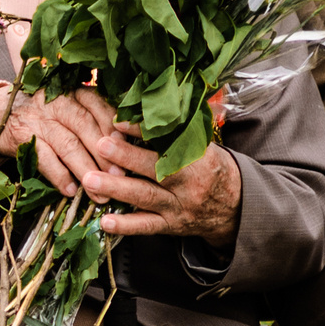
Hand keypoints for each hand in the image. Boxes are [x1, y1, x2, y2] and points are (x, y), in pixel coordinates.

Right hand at [0, 89, 117, 195]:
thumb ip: (93, 118)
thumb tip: (125, 145)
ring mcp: (38, 119)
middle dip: (104, 152)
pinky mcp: (22, 137)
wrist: (1, 116)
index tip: (126, 146)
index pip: (97, 105)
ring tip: (99, 191)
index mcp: (72, 92)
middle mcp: (56, 102)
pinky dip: (59, 176)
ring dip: (85, 169)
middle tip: (119, 175)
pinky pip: (45, 159)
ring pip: (67, 145)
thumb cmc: (46, 117)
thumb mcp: (69, 108)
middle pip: (84, 126)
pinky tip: (71, 190)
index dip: (112, 126)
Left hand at [83, 129, 242, 248]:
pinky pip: (146, 226)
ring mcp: (178, 206)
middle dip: (126, 157)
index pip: (169, 142)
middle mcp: (188, 183)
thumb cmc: (211, 169)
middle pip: (156, 169)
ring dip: (117, 188)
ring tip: (90, 179)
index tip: (119, 122)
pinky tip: (105, 221)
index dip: (143, 132)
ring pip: (146, 197)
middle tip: (100, 145)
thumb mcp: (205, 146)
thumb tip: (165, 98)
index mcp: (198, 158)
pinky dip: (125, 226)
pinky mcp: (170, 226)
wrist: (234, 207)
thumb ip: (182, 128)